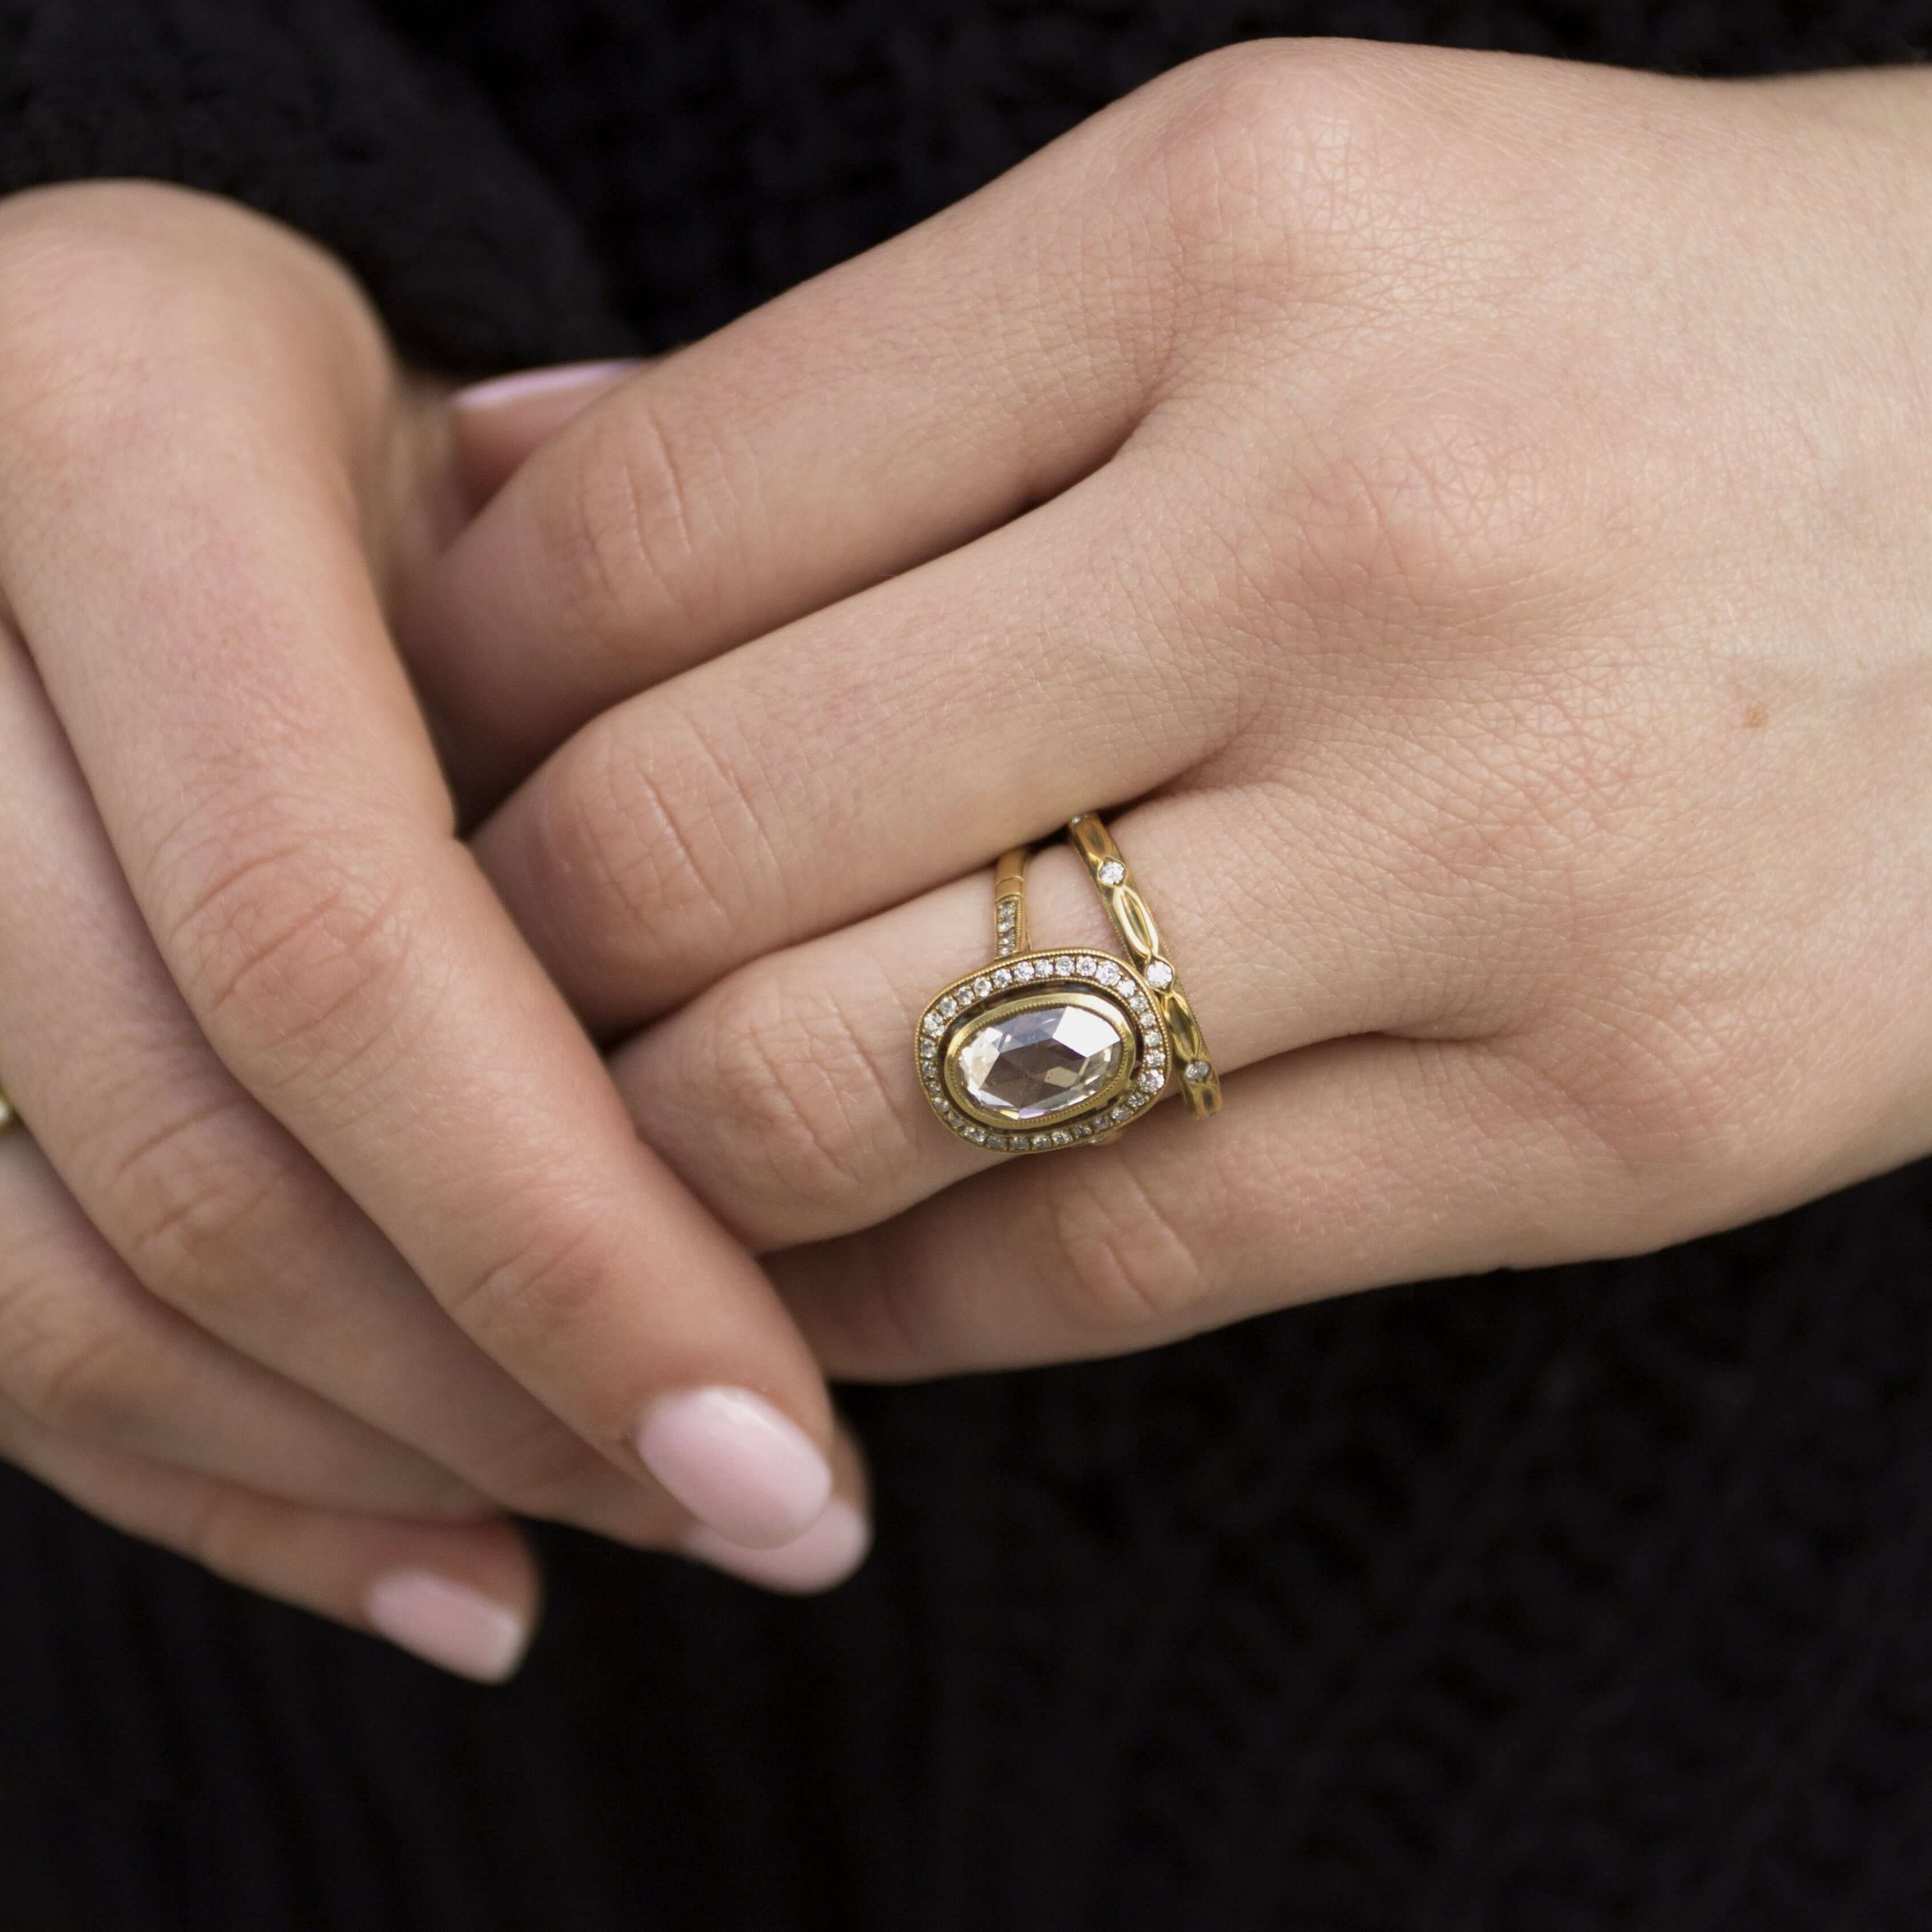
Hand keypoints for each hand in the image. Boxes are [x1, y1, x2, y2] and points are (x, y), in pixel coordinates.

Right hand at [0, 183, 864, 1680]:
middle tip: (765, 1507)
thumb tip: (837, 1024)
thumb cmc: (344, 444)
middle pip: (200, 1146)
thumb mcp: (496, 484)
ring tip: (632, 1518)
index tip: (793, 1446)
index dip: (570, 1237)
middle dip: (505, 1386)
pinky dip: (218, 1480)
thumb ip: (650, 679)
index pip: (336, 937)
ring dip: (378, 1460)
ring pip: (61, 1285)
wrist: (65, 396)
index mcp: (100, 426)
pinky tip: (447, 1562)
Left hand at [414, 44, 1931, 1377]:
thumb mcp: (1272, 233)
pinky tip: (821, 1269)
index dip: (452, 695)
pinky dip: (894, 1296)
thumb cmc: (1607, 342)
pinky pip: (1101, 1259)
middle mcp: (1344, 527)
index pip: (641, 533)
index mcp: (1225, 233)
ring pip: (856, 1090)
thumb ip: (905, 396)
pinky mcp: (1613, 1111)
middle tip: (477, 991)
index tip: (419, 775)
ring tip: (623, 1143)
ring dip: (659, 1158)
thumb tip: (527, 497)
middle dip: (501, 956)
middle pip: (690, 835)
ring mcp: (1498, 845)